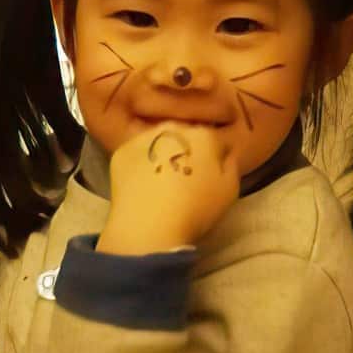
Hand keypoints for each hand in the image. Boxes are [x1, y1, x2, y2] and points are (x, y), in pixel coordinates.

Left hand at [98, 124, 239, 254]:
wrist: (150, 224)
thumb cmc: (196, 208)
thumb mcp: (230, 189)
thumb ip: (230, 164)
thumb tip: (223, 153)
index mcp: (204, 135)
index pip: (214, 139)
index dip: (213, 157)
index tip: (209, 174)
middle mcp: (173, 128)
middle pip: (184, 135)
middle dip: (186, 150)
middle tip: (183, 176)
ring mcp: (143, 137)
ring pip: (158, 141)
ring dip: (161, 153)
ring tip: (160, 180)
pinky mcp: (121, 151)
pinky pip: (136, 153)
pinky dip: (139, 163)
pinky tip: (141, 183)